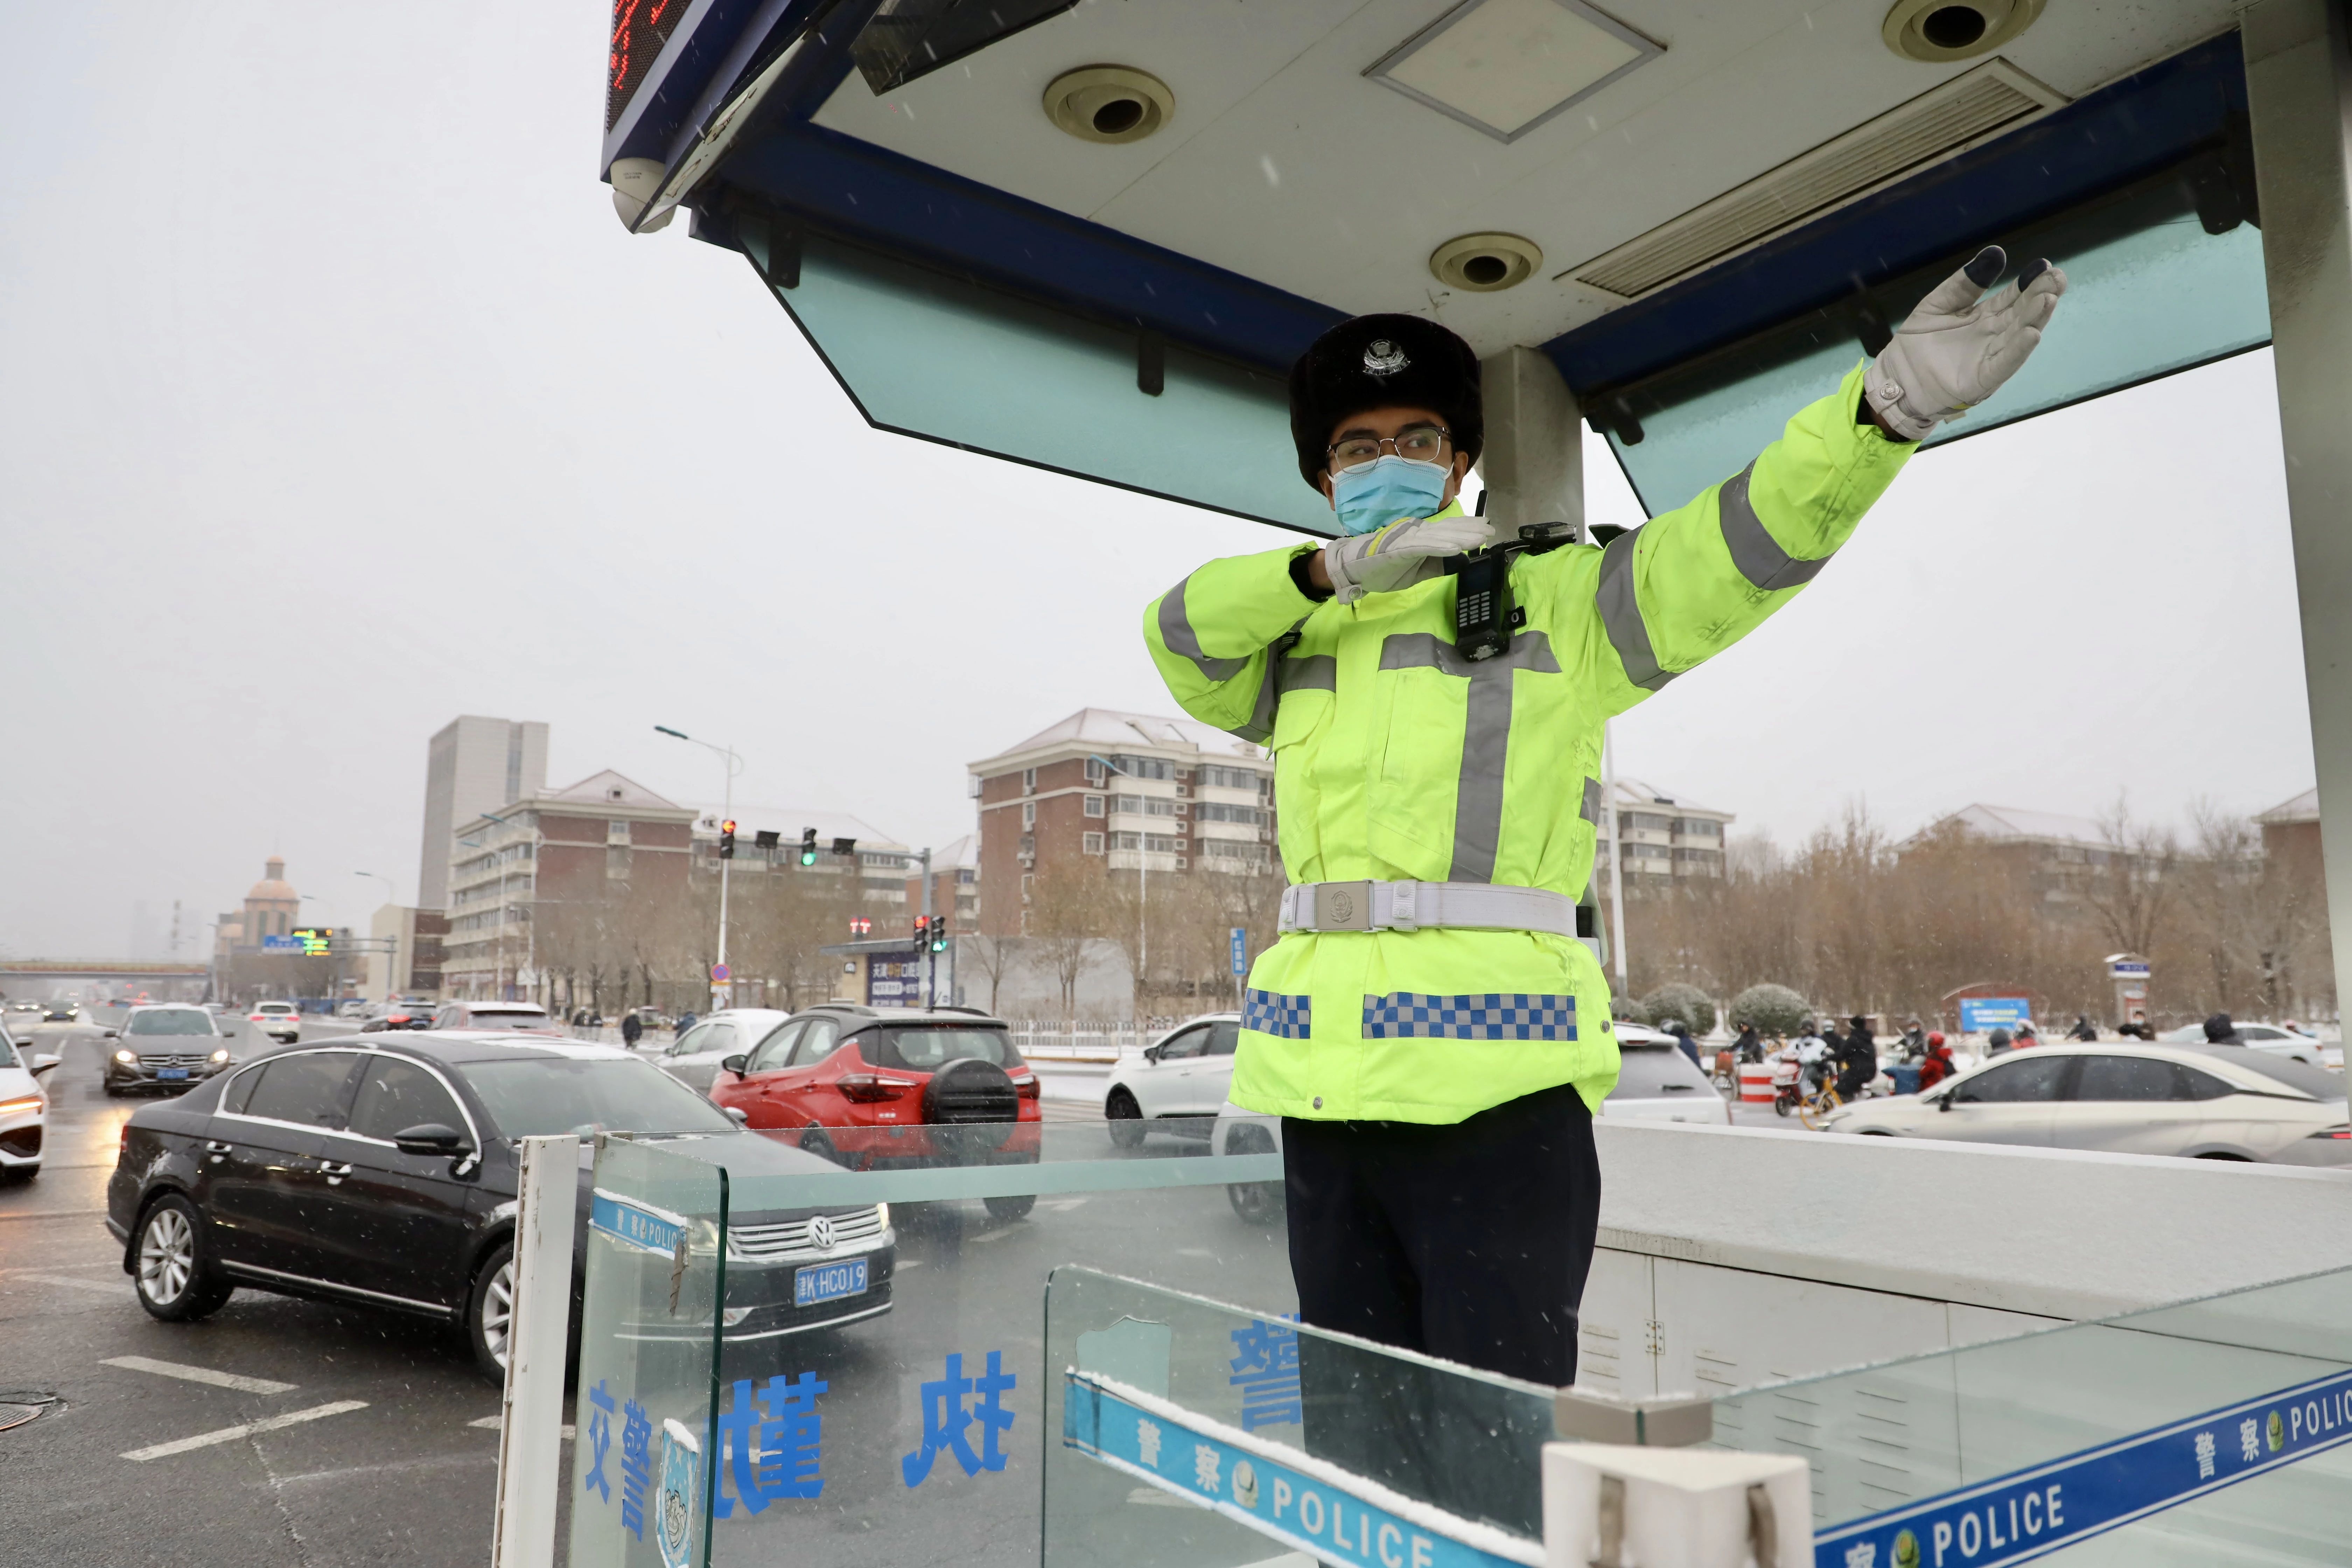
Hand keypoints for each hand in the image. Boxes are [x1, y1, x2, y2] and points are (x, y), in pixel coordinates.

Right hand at [1321, 514, 1490, 603]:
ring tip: (1479, 538)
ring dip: (1460, 536)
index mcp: (1420, 536)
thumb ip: (1436, 566)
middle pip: (1447, 529)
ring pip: (1439, 536)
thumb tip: (1460, 563)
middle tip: (1490, 529)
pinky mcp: (1398, 548)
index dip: (1467, 528)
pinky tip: (1456, 548)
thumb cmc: (1382, 569)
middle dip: (1470, 529)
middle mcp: (1415, 532)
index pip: (1447, 530)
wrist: (1353, 569)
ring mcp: (1407, 538)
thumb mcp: (1416, 572)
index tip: (1486, 529)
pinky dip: (1440, 547)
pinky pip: (1423, 547)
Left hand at [1863, 245, 2065, 441]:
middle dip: (2041, 295)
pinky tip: (2032, 334)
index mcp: (1984, 316)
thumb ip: (1964, 283)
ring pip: (2018, 336)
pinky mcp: (1982, 380)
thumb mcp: (1938, 304)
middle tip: (2057, 277)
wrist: (1895, 379)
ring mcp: (1990, 357)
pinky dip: (2018, 350)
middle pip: (2022, 313)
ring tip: (2048, 298)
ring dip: (2035, 318)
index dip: (2029, 281)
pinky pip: (2004, 364)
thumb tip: (1996, 252)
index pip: (2012, 296)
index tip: (2044, 265)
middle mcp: (1994, 335)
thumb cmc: (1916, 343)